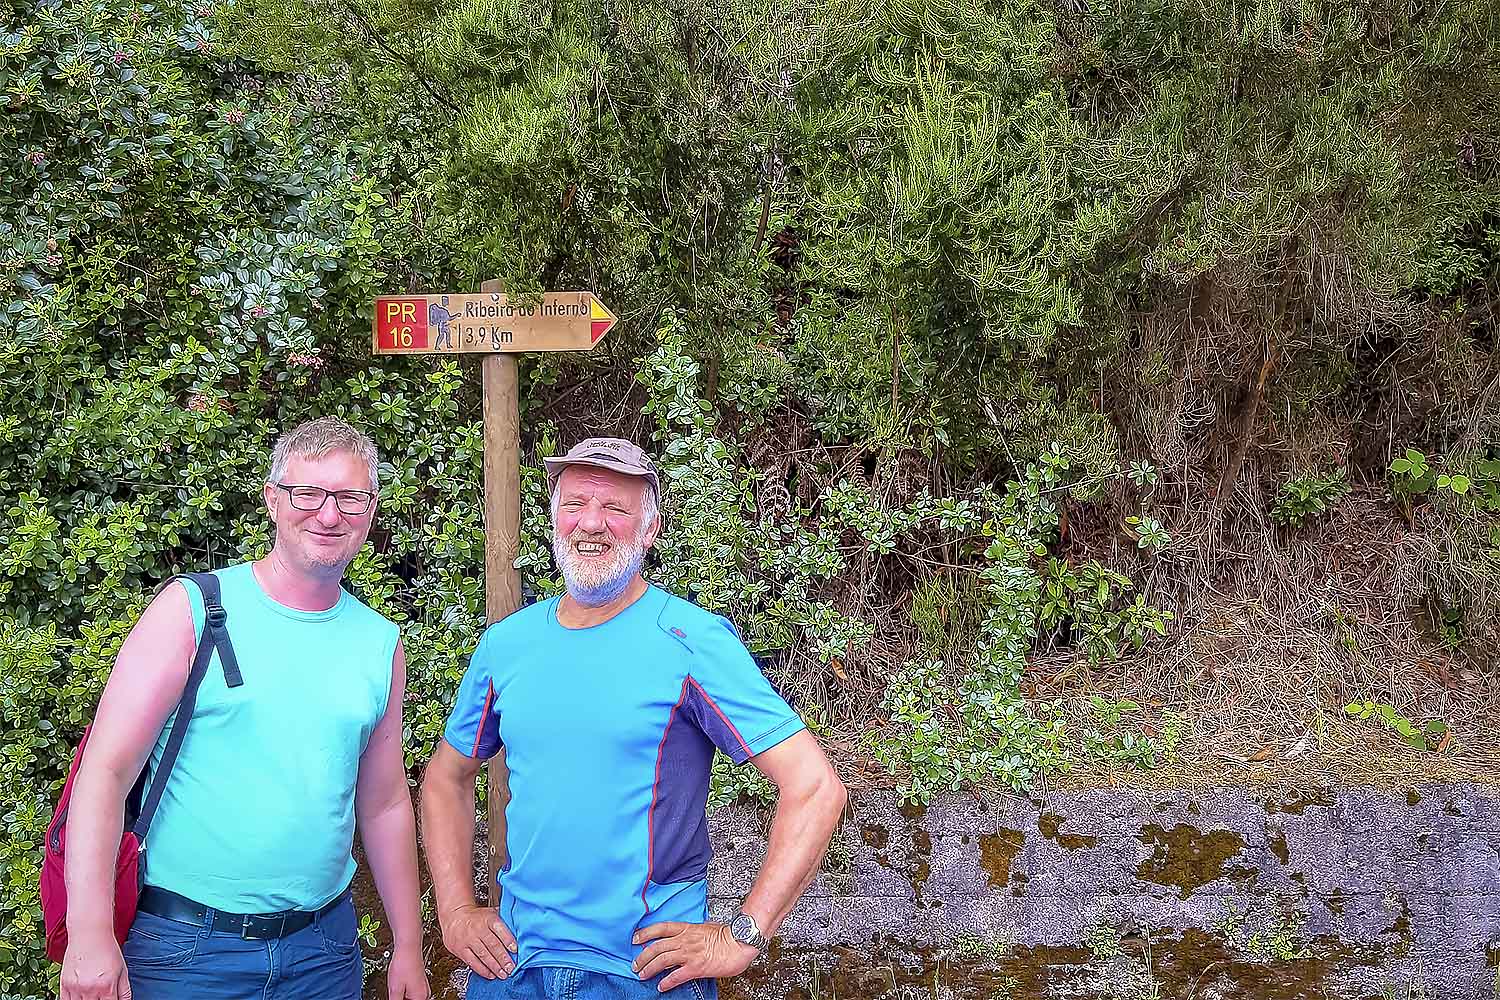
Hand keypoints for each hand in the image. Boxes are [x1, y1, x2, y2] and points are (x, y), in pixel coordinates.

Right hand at [59, 931, 129, 999]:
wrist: (90, 934)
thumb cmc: (108, 950)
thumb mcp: (122, 969)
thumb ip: (125, 989)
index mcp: (107, 986)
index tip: (112, 999)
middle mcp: (90, 990)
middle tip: (101, 996)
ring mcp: (75, 988)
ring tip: (92, 995)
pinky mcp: (64, 984)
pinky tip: (80, 997)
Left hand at [386, 943, 430, 998]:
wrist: (408, 946)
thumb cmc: (403, 964)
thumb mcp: (395, 989)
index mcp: (420, 997)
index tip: (394, 998)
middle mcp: (425, 993)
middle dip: (402, 999)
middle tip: (394, 994)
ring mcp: (423, 986)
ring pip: (412, 998)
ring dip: (403, 997)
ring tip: (395, 989)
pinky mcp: (420, 980)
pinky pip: (412, 991)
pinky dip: (405, 991)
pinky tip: (398, 986)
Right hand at [438, 903, 515, 980]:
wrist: (454, 917)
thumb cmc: (477, 917)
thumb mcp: (491, 912)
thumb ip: (504, 921)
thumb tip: (521, 931)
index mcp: (488, 918)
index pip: (499, 929)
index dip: (508, 939)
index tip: (515, 949)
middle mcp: (478, 929)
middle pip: (492, 945)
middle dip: (503, 958)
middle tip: (511, 967)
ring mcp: (468, 940)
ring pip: (483, 955)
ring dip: (495, 966)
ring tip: (503, 974)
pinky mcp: (461, 950)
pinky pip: (472, 962)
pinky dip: (482, 970)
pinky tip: (491, 974)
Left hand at [632, 921, 757, 992]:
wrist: (739, 943)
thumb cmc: (727, 935)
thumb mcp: (705, 927)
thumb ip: (692, 931)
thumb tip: (686, 935)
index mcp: (687, 928)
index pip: (660, 928)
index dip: (646, 933)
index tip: (635, 938)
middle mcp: (685, 940)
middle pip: (657, 947)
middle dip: (643, 956)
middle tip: (635, 964)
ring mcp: (690, 953)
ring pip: (662, 960)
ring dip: (649, 968)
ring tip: (642, 975)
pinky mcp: (696, 967)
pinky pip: (676, 976)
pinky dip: (666, 982)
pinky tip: (661, 986)